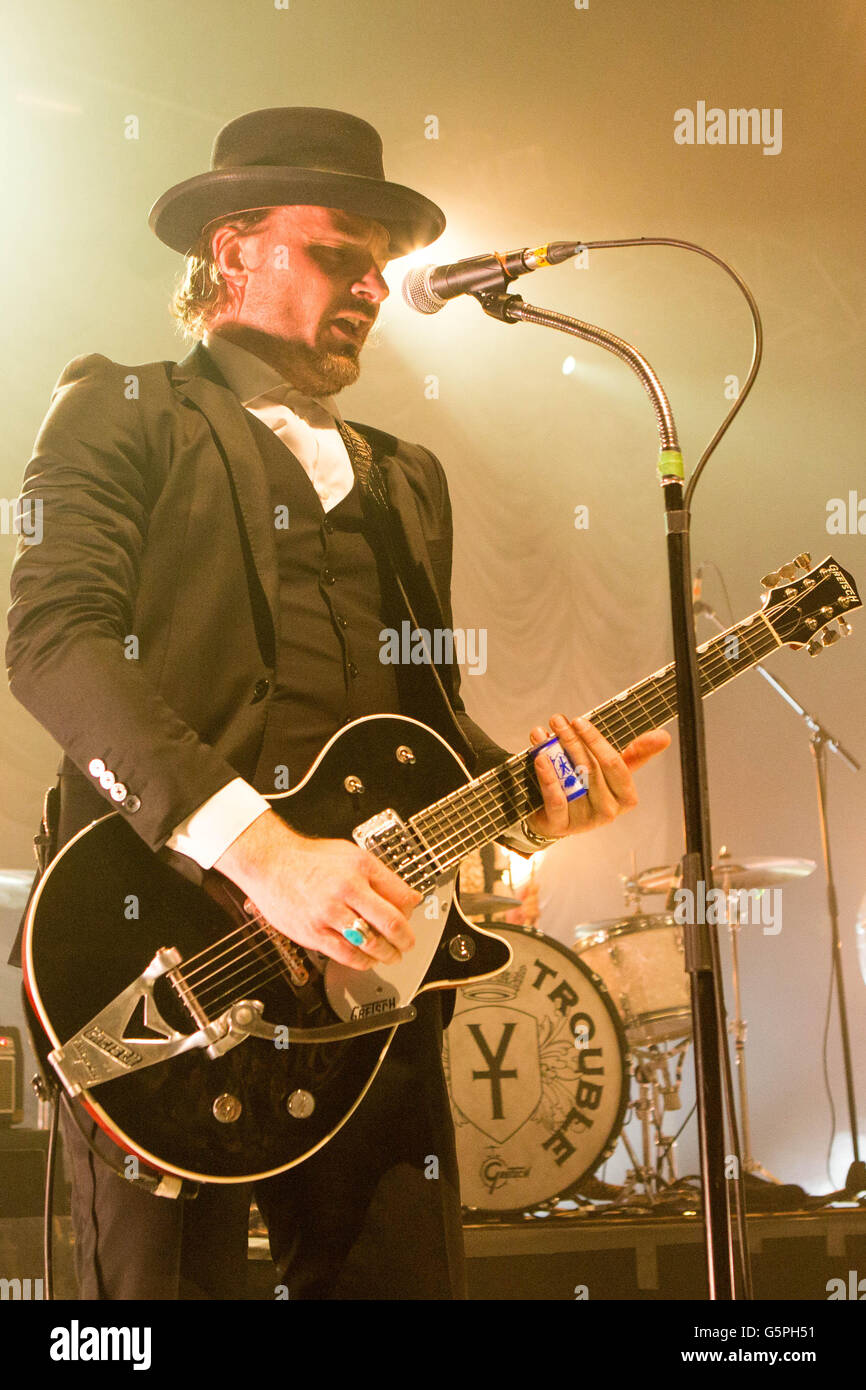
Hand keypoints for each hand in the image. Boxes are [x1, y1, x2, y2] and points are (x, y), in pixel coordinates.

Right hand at [214, 810, 421, 970]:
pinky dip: (363, 961)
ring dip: (387, 954)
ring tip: (391, 955)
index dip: (413, 911)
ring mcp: (329, 913)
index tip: (412, 917)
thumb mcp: (351, 854)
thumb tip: (408, 896)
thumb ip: (380, 875)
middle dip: (406, 939)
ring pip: (371, 943)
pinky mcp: (313, 932)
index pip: (401, 895)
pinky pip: (346, 955)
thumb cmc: (309, 858)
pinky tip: (367, 959)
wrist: (269, 861)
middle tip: (408, 944)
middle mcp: (347, 889)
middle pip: (391, 923)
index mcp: (360, 867)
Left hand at [524, 713, 670, 840]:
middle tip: (557, 720)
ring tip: (543, 733)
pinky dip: (547, 777)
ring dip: (555, 752)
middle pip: (590, 769)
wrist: (556, 818)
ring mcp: (584, 821)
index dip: (596, 741)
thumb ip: (636, 754)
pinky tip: (539, 759)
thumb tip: (664, 736)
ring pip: (572, 781)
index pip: (615, 764)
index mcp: (625, 797)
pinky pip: (556, 800)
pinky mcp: (561, 826)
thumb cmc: (588, 789)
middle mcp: (608, 811)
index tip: (580, 721)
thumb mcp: (612, 772)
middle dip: (572, 740)